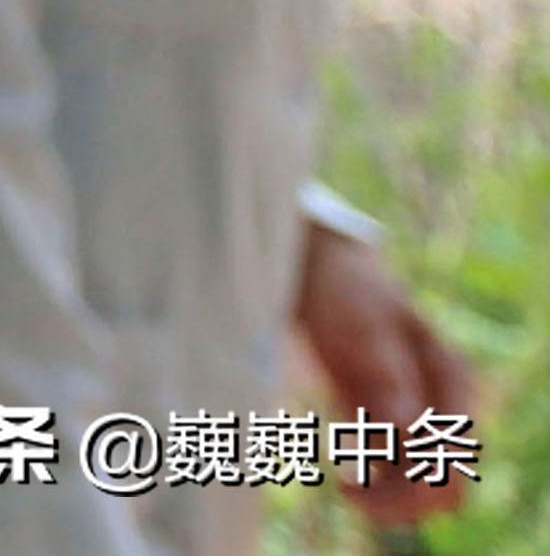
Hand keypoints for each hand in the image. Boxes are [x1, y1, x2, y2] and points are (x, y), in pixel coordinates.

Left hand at [295, 223, 475, 526]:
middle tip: (348, 493)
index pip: (453, 459)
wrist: (317, 269)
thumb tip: (407, 431)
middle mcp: (441, 403)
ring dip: (391, 499)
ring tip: (344, 489)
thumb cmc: (345, 291)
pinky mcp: (386, 419)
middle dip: (404, 502)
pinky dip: (377, 485)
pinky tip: (344, 479)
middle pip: (446, 484)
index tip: (357, 478)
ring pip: (423, 484)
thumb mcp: (363, 328)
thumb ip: (387, 378)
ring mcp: (416, 413)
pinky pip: (397, 470)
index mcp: (450, 380)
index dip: (415, 485)